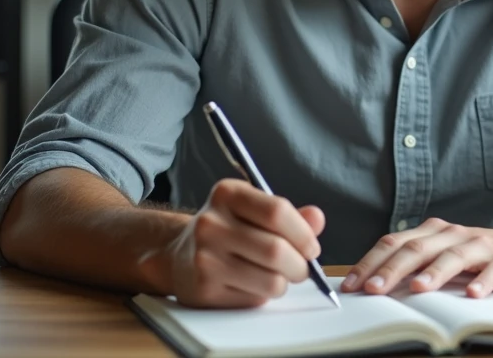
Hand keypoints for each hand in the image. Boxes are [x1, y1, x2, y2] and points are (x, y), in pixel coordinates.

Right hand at [160, 179, 324, 307]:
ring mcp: (205, 257)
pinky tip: (253, 285)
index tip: (312, 248)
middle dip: (300, 265)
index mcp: (228, 194)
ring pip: (270, 280)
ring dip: (284, 283)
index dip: (303, 233)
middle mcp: (211, 223)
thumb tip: (317, 218)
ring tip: (279, 277)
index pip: (277, 212)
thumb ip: (289, 215)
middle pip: (276, 250)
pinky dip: (263, 295)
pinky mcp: (204, 289)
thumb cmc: (227, 229)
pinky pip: (253, 299)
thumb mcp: (253, 211)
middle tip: (301, 269)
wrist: (176, 254)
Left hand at [340, 217, 492, 297]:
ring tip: (418, 288)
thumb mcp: (444, 254)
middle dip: (393, 268)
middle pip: (418, 248)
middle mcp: (454, 235)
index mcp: (434, 233)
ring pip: (453, 256)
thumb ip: (415, 263)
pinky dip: (483, 281)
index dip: (371, 262)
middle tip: (374, 288)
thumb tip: (372, 283)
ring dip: (434, 273)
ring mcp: (482, 247)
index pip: (395, 242)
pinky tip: (472, 294)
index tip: (351, 284)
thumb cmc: (481, 255)